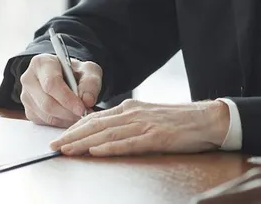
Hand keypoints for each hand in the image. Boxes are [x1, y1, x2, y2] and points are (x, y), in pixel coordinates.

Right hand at [19, 53, 101, 126]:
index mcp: (41, 63)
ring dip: (66, 119)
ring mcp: (26, 97)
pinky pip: (45, 122)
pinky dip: (61, 123)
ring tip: (81, 115)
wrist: (65, 77)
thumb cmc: (75, 72)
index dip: (67, 98)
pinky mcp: (29, 111)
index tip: (82, 108)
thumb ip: (91, 82)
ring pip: (46, 115)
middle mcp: (29, 79)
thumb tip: (87, 101)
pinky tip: (71, 117)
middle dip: (68, 112)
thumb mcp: (89, 70)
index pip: (51, 84)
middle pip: (47, 103)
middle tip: (85, 114)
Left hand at [50, 99, 230, 155]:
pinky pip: (129, 143)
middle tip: (52, 146)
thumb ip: (128, 123)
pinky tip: (96, 152)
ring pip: (107, 134)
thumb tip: (105, 134)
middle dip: (71, 136)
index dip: (74, 128)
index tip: (59, 138)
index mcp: (131, 108)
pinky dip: (110, 148)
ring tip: (66, 150)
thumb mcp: (149, 117)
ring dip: (84, 143)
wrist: (208, 120)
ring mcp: (145, 125)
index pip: (95, 118)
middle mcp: (134, 113)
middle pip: (96, 125)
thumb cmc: (179, 122)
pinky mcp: (157, 137)